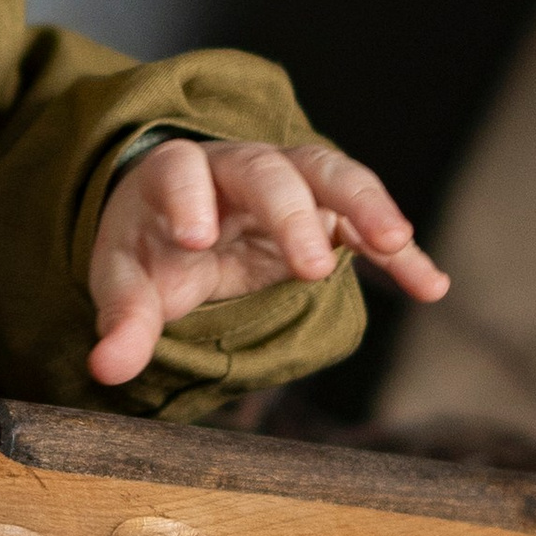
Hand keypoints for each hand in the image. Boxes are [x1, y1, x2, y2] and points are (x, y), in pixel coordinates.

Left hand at [86, 137, 447, 389]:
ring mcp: (291, 182)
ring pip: (331, 175)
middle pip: (267, 171)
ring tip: (396, 241)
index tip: (195, 239)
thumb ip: (123, 320)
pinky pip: (368, 224)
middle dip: (291, 214)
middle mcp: (238, 166)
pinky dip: (401, 252)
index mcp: (178, 174)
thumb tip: (105, 369)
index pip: (181, 172)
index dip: (187, 199)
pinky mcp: (327, 211)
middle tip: (312, 267)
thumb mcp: (127, 280)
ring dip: (366, 205)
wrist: (182, 221)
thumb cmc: (151, 247)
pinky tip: (430, 285)